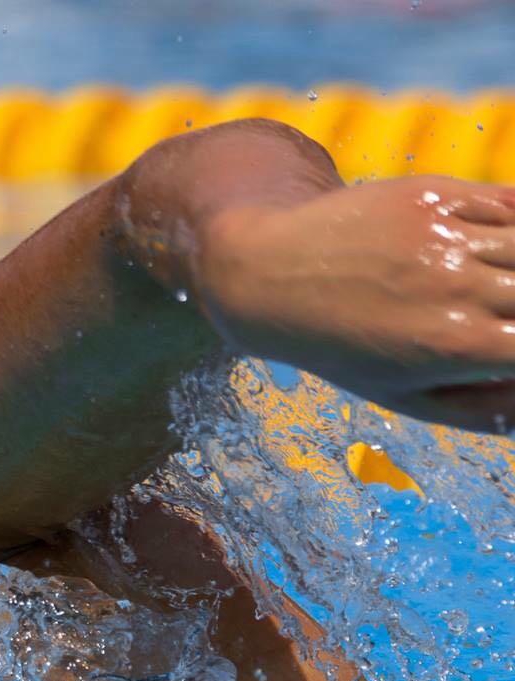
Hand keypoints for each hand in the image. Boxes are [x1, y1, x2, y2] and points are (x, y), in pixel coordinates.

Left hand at [195, 176, 514, 431]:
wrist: (266, 275)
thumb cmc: (343, 348)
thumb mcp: (407, 396)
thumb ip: (489, 409)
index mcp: (457, 345)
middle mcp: (458, 287)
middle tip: (504, 316)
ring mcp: (447, 235)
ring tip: (497, 289)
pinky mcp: (435, 195)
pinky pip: (509, 204)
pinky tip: (503, 246)